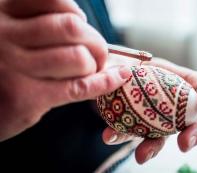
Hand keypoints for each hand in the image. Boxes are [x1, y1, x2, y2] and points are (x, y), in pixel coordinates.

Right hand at [0, 0, 131, 141]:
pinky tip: (118, 77)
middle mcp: (5, 34)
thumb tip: (84, 27)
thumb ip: (39, 24)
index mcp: (3, 12)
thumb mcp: (11, 34)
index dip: (75, 13)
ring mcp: (14, 66)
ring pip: (78, 57)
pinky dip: (105, 82)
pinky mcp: (26, 97)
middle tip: (96, 53)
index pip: (54, 1)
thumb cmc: (3, 66)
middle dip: (95, 42)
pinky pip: (79, 86)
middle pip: (71, 28)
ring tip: (90, 70)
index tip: (79, 26)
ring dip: (95, 64)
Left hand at [102, 57, 196, 163]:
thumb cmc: (121, 60)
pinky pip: (131, 134)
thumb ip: (127, 63)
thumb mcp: (127, 55)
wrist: (103, 72)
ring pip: (162, 135)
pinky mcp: (135, 125)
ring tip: (141, 156)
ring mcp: (153, 116)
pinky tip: (109, 136)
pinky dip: (120, 137)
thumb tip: (121, 72)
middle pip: (190, 117)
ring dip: (153, 147)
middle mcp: (168, 100)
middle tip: (185, 144)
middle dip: (193, 133)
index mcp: (172, 77)